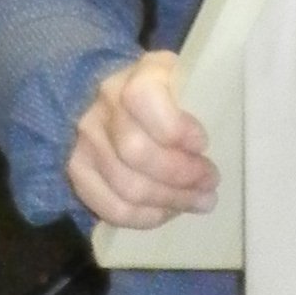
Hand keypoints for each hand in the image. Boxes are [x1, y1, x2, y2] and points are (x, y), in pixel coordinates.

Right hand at [66, 49, 216, 228]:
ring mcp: (86, 142)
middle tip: (210, 181)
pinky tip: (169, 211)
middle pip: (137, 152)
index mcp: (135, 77)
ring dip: (171, 200)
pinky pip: (113, 208)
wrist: (116, 101)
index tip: (203, 144)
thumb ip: (199, 101)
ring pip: (129, 187)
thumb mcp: (185, 82)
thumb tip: (216, 143)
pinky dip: (147, 217)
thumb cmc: (167, 96)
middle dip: (182, 174)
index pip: (144, 99)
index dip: (175, 128)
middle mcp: (103, 107)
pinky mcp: (79, 172)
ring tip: (199, 200)